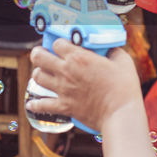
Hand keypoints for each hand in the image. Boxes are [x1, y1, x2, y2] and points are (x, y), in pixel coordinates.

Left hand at [28, 41, 143, 134]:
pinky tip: (32, 104)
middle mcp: (66, 72)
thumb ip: (112, 51)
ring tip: (43, 75)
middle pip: (39, 57)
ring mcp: (62, 90)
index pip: (57, 43)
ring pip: (37, 78)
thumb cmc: (123, 88)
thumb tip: (109, 49)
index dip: (59, 43)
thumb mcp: (122, 61)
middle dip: (38, 54)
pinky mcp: (64, 106)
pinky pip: (42, 105)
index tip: (63, 46)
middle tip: (42, 55)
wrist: (120, 114)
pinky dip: (35, 104)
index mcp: (79, 58)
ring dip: (39, 74)